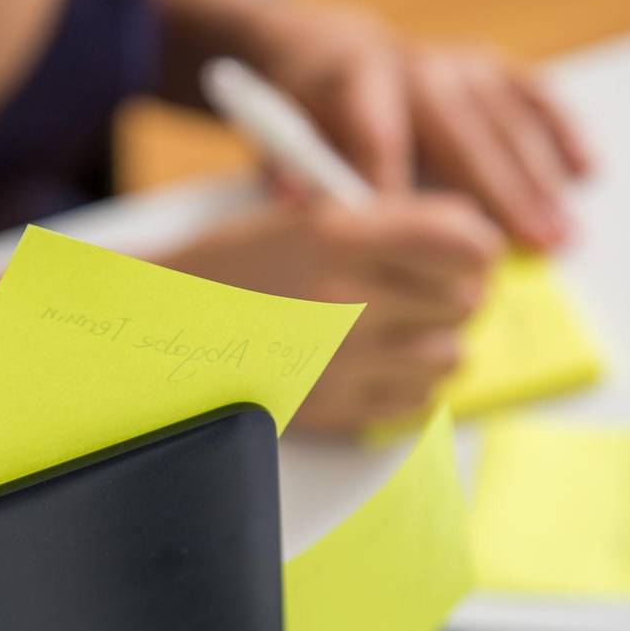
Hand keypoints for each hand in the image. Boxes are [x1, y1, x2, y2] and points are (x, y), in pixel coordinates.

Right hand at [160, 194, 502, 430]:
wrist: (154, 332)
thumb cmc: (225, 269)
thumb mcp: (301, 218)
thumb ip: (386, 223)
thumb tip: (467, 239)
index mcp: (339, 237)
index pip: (465, 242)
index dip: (475, 245)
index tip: (464, 250)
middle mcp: (348, 300)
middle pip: (466, 302)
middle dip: (453, 293)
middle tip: (423, 290)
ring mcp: (343, 363)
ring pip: (452, 357)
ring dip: (435, 342)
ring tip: (397, 331)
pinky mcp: (334, 412)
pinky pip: (418, 404)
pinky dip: (411, 386)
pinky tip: (380, 367)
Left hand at [244, 2, 592, 249]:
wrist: (333, 53)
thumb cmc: (314, 115)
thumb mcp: (285, 137)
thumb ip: (290, 174)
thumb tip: (298, 212)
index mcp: (358, 81)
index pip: (381, 139)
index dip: (401, 193)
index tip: (421, 252)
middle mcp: (415, 64)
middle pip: (461, 130)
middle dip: (499, 191)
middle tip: (532, 245)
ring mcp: (458, 62)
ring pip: (505, 118)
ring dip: (539, 178)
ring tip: (564, 235)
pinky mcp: (489, 64)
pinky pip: (533, 94)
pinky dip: (563, 131)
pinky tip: (587, 173)